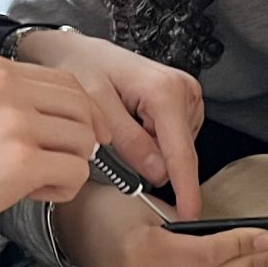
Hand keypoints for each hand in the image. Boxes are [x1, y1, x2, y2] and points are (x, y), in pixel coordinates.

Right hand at [0, 55, 101, 266]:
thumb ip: (14, 101)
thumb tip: (74, 114)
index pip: (66, 80)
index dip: (80, 113)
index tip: (77, 137)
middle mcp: (5, 87)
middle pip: (82, 107)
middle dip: (79, 141)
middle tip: (53, 165)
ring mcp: (15, 123)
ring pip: (84, 141)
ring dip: (69, 166)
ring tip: (34, 182)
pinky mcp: (21, 163)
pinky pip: (77, 173)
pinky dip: (64, 190)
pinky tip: (33, 195)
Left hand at [14, 30, 206, 217]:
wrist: (78, 50)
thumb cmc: (82, 68)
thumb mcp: (95, 106)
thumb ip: (128, 141)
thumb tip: (157, 173)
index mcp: (165, 91)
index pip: (181, 153)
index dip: (185, 189)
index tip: (189, 216)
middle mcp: (184, 91)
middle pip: (176, 153)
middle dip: (149, 160)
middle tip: (114, 140)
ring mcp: (187, 97)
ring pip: (173, 149)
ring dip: (147, 149)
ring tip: (121, 121)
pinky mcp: (182, 104)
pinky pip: (171, 139)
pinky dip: (151, 139)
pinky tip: (132, 121)